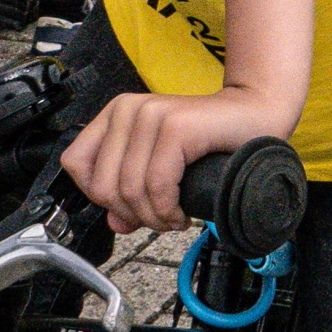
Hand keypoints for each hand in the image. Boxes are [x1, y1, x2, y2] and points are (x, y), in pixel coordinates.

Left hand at [59, 88, 291, 234]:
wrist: (255, 118)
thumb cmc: (210, 145)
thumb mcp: (159, 168)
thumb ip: (131, 193)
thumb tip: (114, 222)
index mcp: (115, 115)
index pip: (76, 164)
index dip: (100, 197)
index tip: (129, 208)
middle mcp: (126, 109)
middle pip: (102, 186)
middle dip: (132, 214)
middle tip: (159, 218)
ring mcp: (150, 114)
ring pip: (129, 191)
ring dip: (154, 218)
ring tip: (174, 216)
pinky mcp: (175, 126)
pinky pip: (156, 187)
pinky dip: (168, 211)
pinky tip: (182, 213)